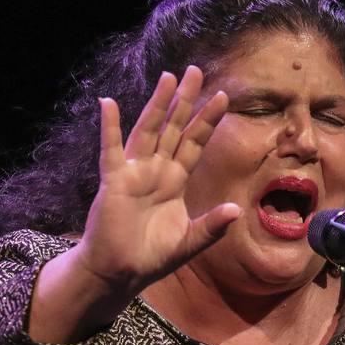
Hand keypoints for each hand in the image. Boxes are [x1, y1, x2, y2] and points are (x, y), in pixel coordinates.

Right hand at [77, 66, 237, 289]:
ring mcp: (134, 173)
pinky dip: (109, 127)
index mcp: (175, 181)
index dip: (207, 121)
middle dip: (186, 101)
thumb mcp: (189, 242)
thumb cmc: (151, 257)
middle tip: (196, 71)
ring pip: (148, 130)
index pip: (195, 143)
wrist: (120, 272)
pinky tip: (108, 104)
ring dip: (157, 104)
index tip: (222, 97)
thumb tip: (236, 210)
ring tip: (168, 78)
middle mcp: (156, 171)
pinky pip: (111, 150)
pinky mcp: (114, 181)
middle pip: (174, 128)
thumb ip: (212, 226)